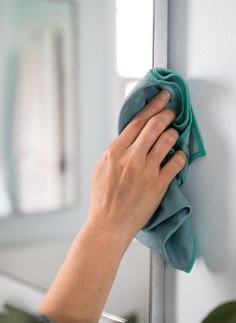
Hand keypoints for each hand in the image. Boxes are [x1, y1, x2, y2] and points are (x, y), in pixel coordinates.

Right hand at [87, 89, 186, 244]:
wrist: (108, 224)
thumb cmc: (103, 199)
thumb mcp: (101, 168)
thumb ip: (116, 151)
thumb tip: (130, 139)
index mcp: (115, 151)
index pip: (137, 121)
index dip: (153, 106)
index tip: (162, 98)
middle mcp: (131, 157)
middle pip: (154, 125)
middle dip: (167, 114)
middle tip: (172, 111)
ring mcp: (146, 170)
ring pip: (167, 140)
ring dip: (174, 132)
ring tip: (175, 133)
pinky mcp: (158, 184)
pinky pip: (176, 162)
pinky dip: (180, 155)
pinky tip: (179, 154)